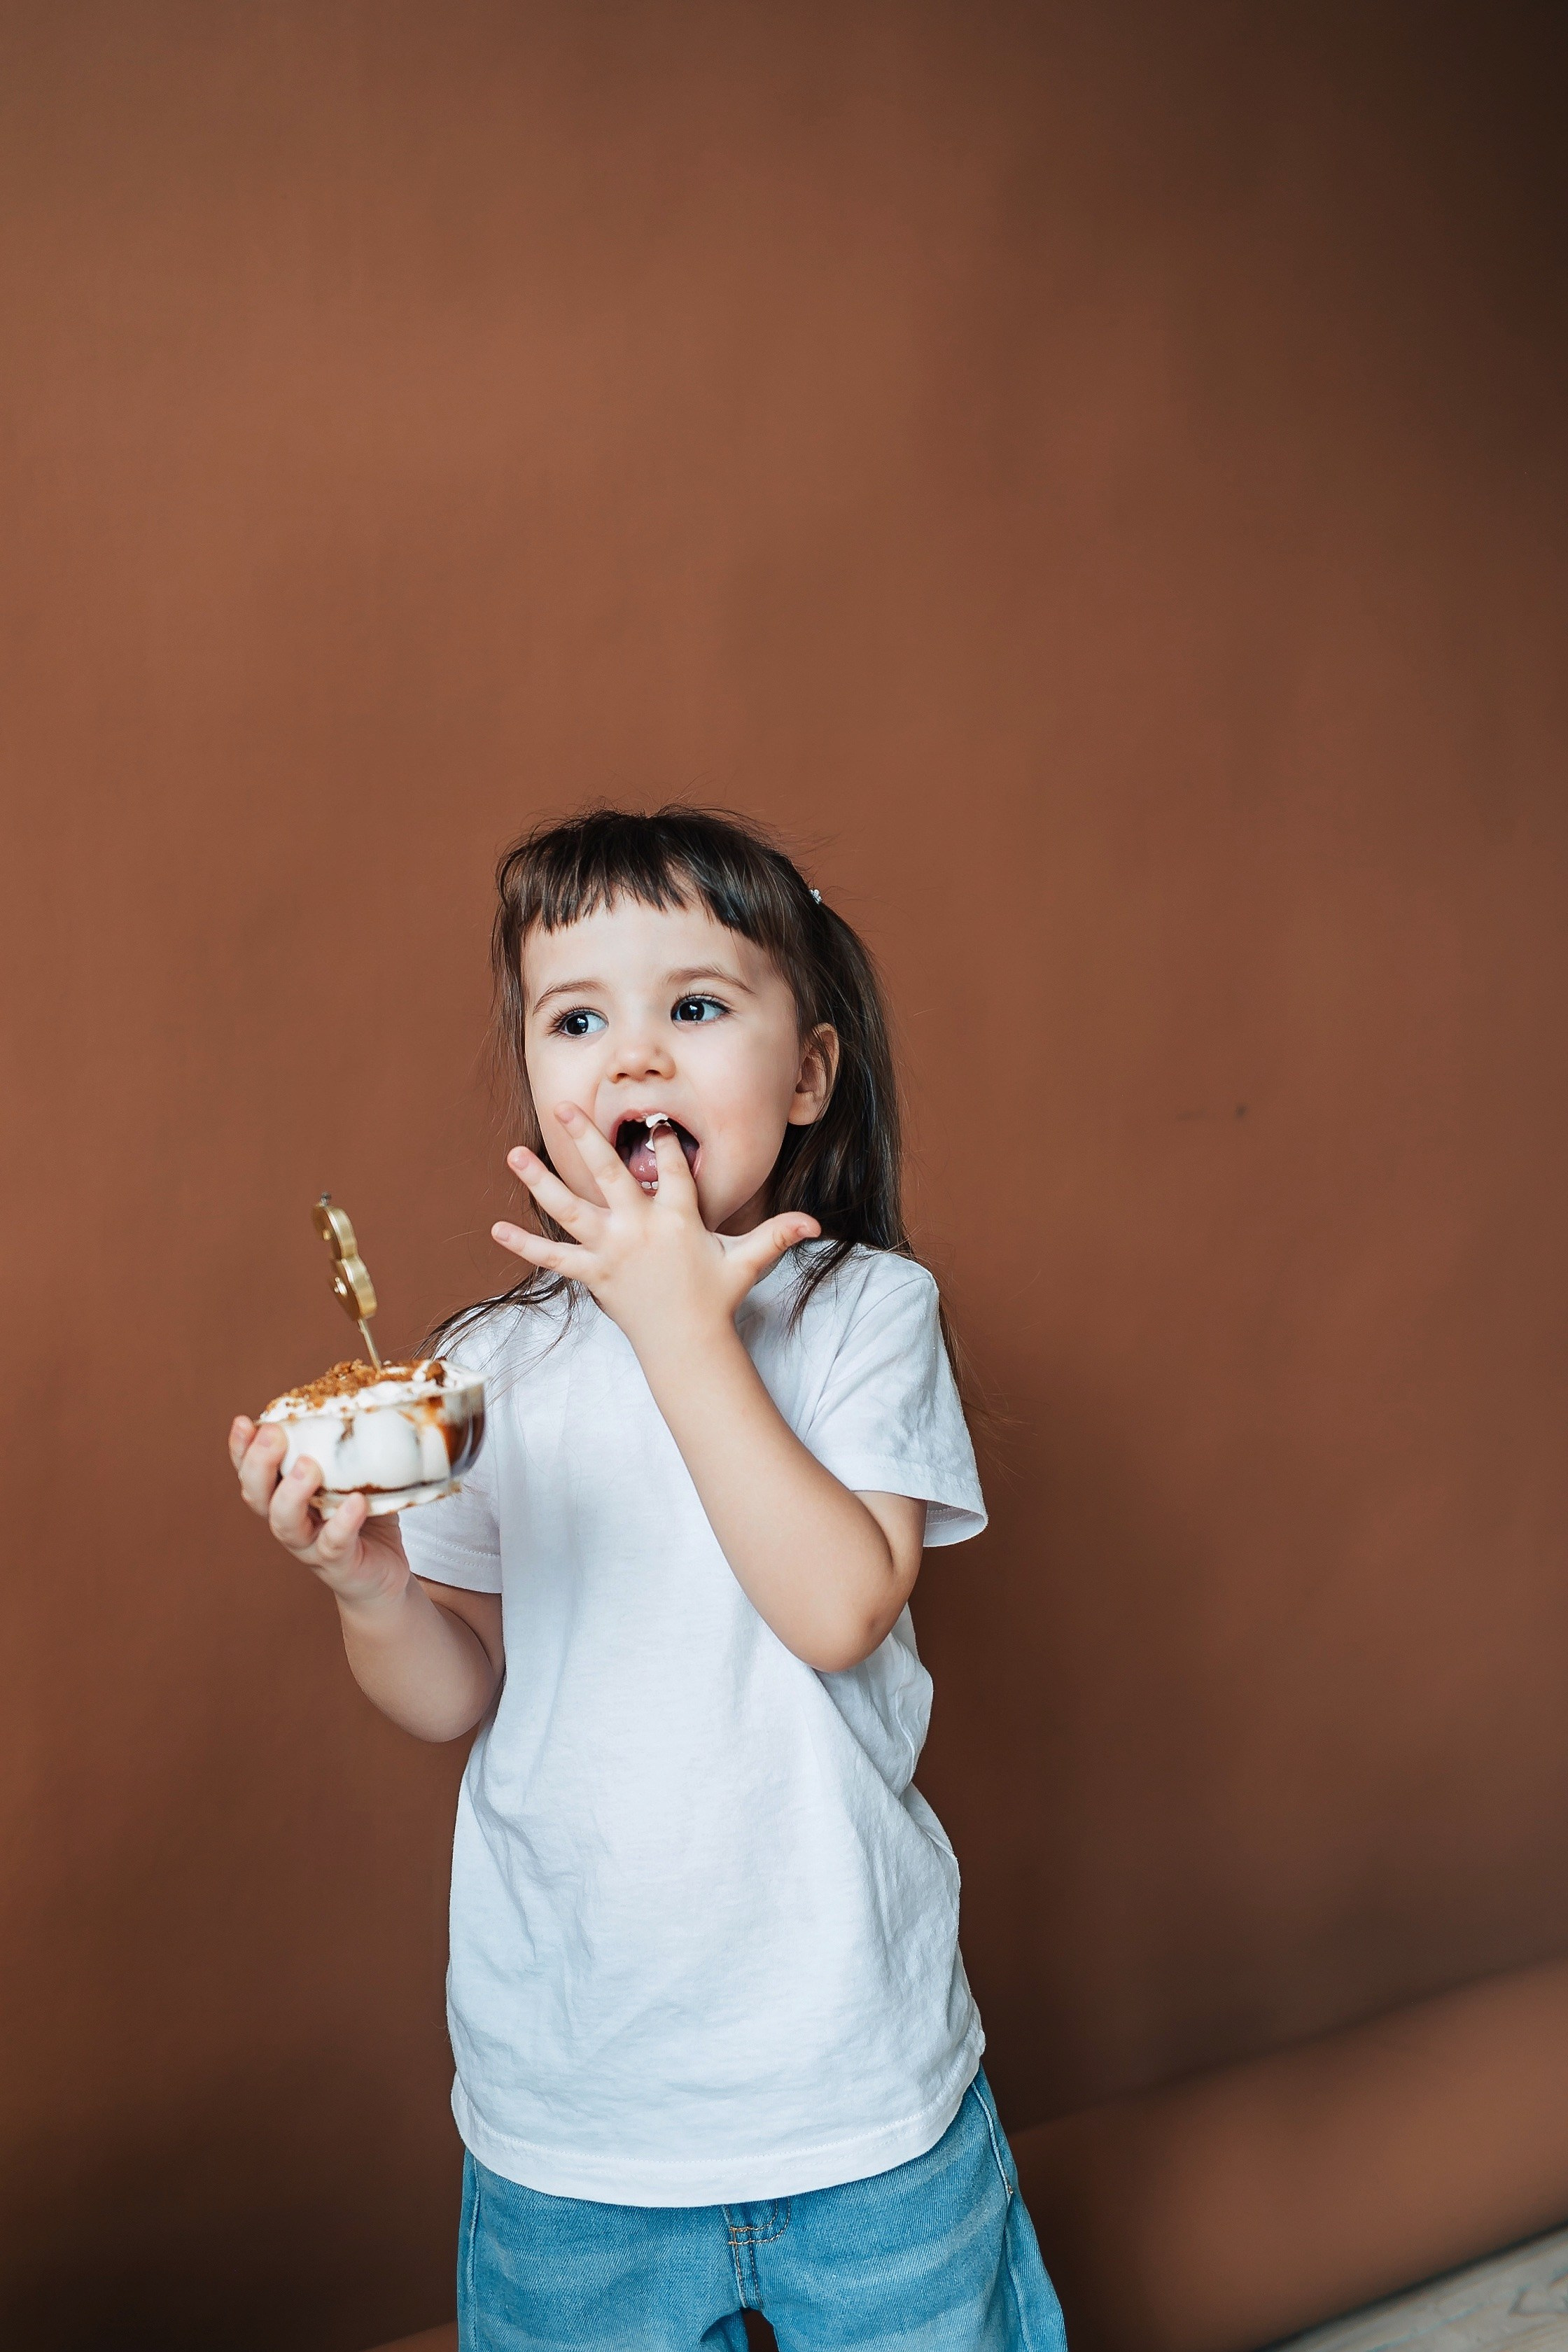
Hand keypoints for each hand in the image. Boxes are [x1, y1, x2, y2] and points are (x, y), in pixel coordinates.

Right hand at [229, 1416, 409, 1608]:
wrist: (383, 1577)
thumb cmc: (365, 1521)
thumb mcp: (354, 1478)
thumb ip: (348, 1448)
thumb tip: (360, 1394)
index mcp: (286, 1496)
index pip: (252, 1471)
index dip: (241, 1449)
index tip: (244, 1421)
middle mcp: (290, 1521)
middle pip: (258, 1496)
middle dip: (259, 1464)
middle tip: (273, 1436)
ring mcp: (311, 1546)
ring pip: (285, 1524)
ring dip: (291, 1493)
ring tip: (307, 1466)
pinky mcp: (338, 1563)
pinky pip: (335, 1544)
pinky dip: (342, 1523)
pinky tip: (355, 1503)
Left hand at [492, 1105, 818, 1360]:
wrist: (687, 1345)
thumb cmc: (716, 1297)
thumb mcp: (747, 1260)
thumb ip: (778, 1234)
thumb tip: (816, 1223)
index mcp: (677, 1218)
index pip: (669, 1168)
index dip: (663, 1140)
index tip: (652, 1114)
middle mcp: (639, 1229)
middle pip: (609, 1174)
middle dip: (588, 1138)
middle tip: (566, 1107)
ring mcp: (611, 1251)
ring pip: (570, 1208)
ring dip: (540, 1181)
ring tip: (514, 1153)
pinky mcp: (594, 1274)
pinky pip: (554, 1258)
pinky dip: (526, 1244)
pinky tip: (497, 1229)